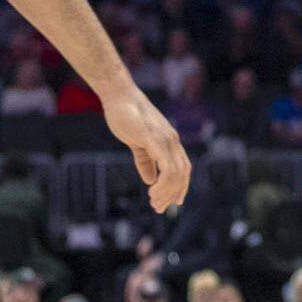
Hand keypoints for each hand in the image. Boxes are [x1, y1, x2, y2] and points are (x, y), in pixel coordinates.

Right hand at [101, 82, 190, 211]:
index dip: (181, 186)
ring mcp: (164, 138)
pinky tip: (152, 190)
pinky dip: (164, 182)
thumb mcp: (137, 141)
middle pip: (182, 173)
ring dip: (167, 192)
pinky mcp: (154, 138)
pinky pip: (166, 166)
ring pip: (176, 173)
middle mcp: (171, 140)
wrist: (118, 94)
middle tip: (159, 207)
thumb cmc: (125, 114)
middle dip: (173, 194)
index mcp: (169, 140)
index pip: (183, 167)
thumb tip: (150, 179)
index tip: (175, 202)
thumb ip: (145, 159)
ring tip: (154, 202)